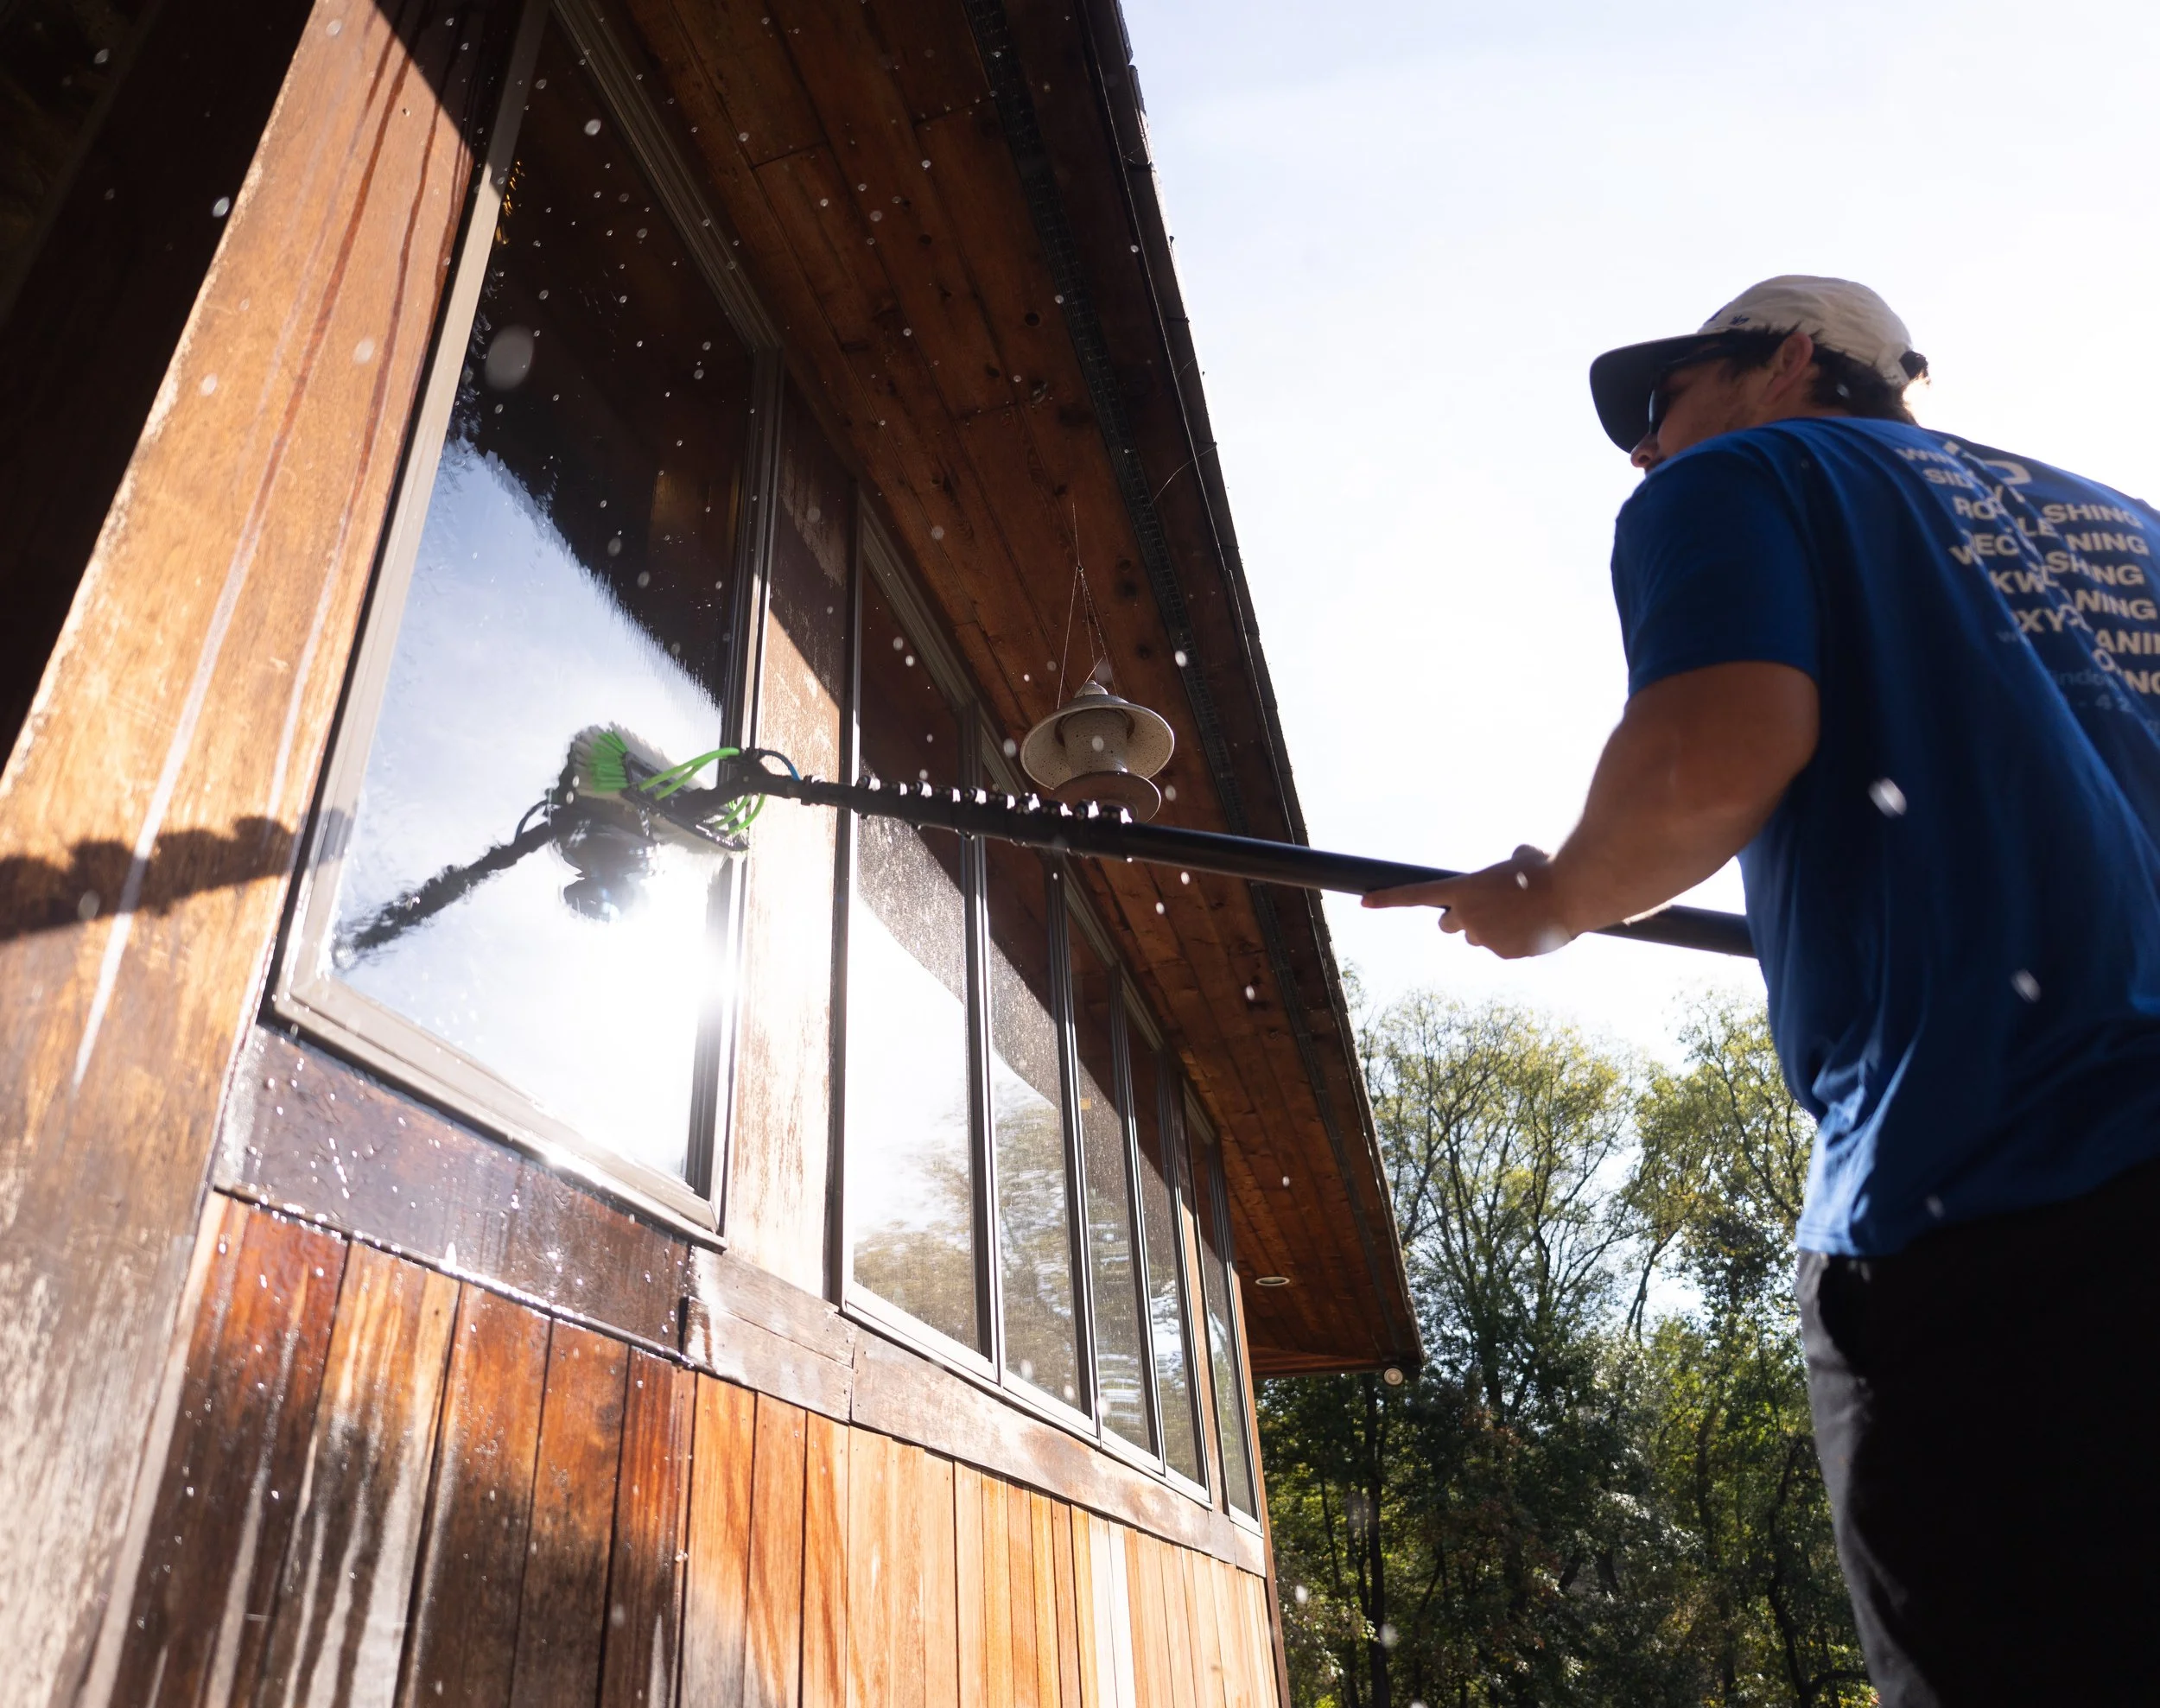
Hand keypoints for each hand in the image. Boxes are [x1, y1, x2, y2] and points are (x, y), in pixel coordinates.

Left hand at [1361, 845, 1576, 959]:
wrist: (1573, 892)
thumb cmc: (1547, 868)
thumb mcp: (1523, 855)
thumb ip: (1510, 860)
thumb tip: (1517, 857)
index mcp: (1463, 889)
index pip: (1416, 895)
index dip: (1388, 900)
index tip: (1363, 903)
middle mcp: (1467, 916)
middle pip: (1449, 925)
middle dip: (1461, 920)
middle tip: (1486, 909)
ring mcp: (1485, 938)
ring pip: (1478, 938)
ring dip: (1490, 930)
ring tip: (1521, 915)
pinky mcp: (1505, 954)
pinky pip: (1502, 948)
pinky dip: (1514, 941)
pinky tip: (1534, 927)